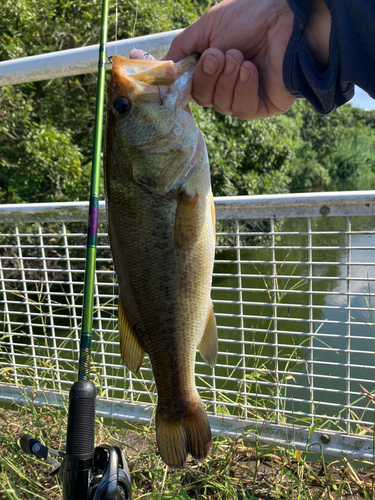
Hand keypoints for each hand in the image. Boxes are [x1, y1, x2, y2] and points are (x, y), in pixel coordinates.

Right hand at [164, 0, 295, 119]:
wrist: (288, 17)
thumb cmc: (251, 16)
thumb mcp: (207, 28)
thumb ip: (182, 48)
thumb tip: (163, 71)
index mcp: (215, 67)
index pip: (192, 87)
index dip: (184, 82)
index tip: (178, 72)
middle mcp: (228, 84)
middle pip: (203, 99)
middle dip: (207, 77)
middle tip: (218, 55)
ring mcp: (246, 97)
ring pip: (220, 105)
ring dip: (226, 80)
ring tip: (239, 57)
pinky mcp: (263, 106)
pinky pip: (241, 109)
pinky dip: (242, 88)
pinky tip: (251, 70)